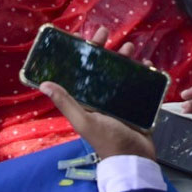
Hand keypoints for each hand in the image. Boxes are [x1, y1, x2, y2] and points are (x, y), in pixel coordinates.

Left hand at [39, 26, 156, 159]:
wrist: (135, 158)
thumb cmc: (108, 140)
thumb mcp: (84, 121)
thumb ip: (66, 103)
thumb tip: (43, 84)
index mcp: (87, 99)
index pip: (81, 71)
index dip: (80, 53)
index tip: (80, 36)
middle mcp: (102, 96)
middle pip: (101, 66)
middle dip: (104, 48)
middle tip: (106, 32)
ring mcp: (120, 98)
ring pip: (121, 70)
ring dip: (124, 56)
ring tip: (130, 47)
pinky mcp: (137, 102)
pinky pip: (139, 81)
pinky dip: (143, 71)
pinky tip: (147, 63)